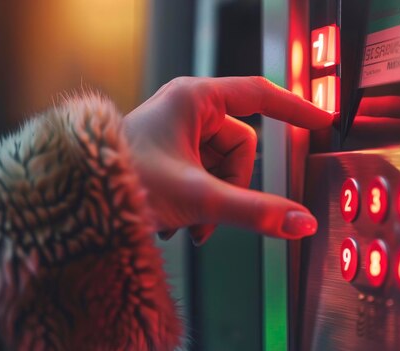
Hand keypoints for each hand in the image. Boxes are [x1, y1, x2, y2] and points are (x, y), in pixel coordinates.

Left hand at [123, 76, 331, 244]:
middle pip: (241, 146)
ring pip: (224, 167)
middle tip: (208, 209)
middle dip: (230, 186)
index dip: (296, 109)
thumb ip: (255, 211)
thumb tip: (300, 222)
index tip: (321, 120)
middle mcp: (188, 110)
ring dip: (212, 201)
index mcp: (195, 99)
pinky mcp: (172, 155)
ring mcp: (179, 133)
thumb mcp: (199, 197)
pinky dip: (199, 202)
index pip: (261, 96)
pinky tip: (176, 219)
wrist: (77, 205)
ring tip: (185, 219)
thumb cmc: (122, 180)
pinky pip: (206, 176)